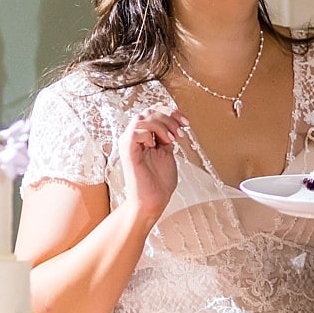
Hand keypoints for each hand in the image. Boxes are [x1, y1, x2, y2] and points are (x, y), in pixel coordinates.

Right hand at [117, 107, 187, 222]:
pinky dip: (150, 135)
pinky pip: (136, 131)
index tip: (185, 122)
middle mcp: (133, 137)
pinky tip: (156, 147)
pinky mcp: (127, 151)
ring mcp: (128, 143)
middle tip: (181, 133)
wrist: (154, 201)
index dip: (169, 111)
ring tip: (172, 140)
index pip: (152, 111)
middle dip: (169, 118)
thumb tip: (173, 123)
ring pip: (142, 118)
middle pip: (148, 111)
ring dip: (162, 126)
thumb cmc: (159, 181)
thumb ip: (166, 136)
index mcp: (143, 136)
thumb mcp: (167, 152)